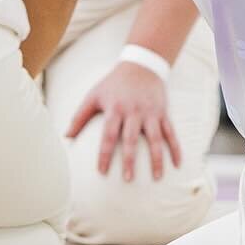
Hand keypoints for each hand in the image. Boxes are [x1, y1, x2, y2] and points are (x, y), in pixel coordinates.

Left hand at [67, 60, 182, 181]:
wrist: (141, 65)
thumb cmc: (113, 83)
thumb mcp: (94, 95)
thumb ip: (79, 116)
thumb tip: (66, 137)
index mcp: (116, 109)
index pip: (108, 135)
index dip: (105, 154)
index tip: (102, 172)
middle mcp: (134, 111)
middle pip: (132, 139)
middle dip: (130, 160)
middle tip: (128, 179)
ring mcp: (151, 113)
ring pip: (156, 138)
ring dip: (157, 159)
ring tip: (157, 178)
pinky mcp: (163, 113)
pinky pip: (171, 133)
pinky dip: (176, 148)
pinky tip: (177, 164)